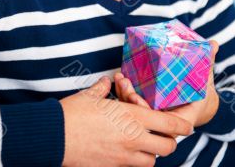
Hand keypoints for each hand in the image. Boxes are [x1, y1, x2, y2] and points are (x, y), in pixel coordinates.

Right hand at [60, 76, 192, 165]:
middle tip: (162, 134)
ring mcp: (123, 157)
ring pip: (151, 161)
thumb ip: (103, 88)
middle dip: (169, 141)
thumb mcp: (91, 95)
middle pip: (167, 148)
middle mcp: (133, 139)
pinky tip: (124, 151)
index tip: (187, 124)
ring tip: (143, 143)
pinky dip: (134, 161)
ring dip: (152, 153)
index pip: (170, 124)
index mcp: (131, 117)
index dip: (183, 125)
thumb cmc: (73, 112)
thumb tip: (106, 82)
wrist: (54, 137)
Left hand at [114, 40, 219, 129]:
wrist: (197, 100)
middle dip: (132, 102)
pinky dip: (123, 92)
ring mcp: (153, 113)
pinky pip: (132, 103)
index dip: (149, 113)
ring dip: (124, 95)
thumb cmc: (201, 90)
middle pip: (144, 117)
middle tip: (126, 84)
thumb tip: (214, 44)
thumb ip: (208, 63)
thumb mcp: (205, 79)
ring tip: (120, 78)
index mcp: (180, 118)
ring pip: (135, 111)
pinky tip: (117, 78)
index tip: (139, 99)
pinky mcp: (145, 106)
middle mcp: (164, 119)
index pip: (163, 122)